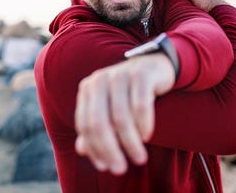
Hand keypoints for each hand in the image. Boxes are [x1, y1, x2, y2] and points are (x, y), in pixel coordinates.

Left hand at [74, 52, 174, 174]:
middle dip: (110, 150)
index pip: (85, 124)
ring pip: (121, 117)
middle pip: (99, 122)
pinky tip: (147, 136)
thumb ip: (94, 126)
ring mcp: (120, 74)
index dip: (94, 149)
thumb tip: (82, 149)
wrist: (152, 66)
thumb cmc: (128, 93)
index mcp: (88, 88)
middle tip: (121, 168)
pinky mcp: (141, 74)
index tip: (106, 167)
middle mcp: (100, 79)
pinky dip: (143, 125)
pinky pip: (140, 105)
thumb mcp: (109, 108)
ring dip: (130, 143)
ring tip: (139, 157)